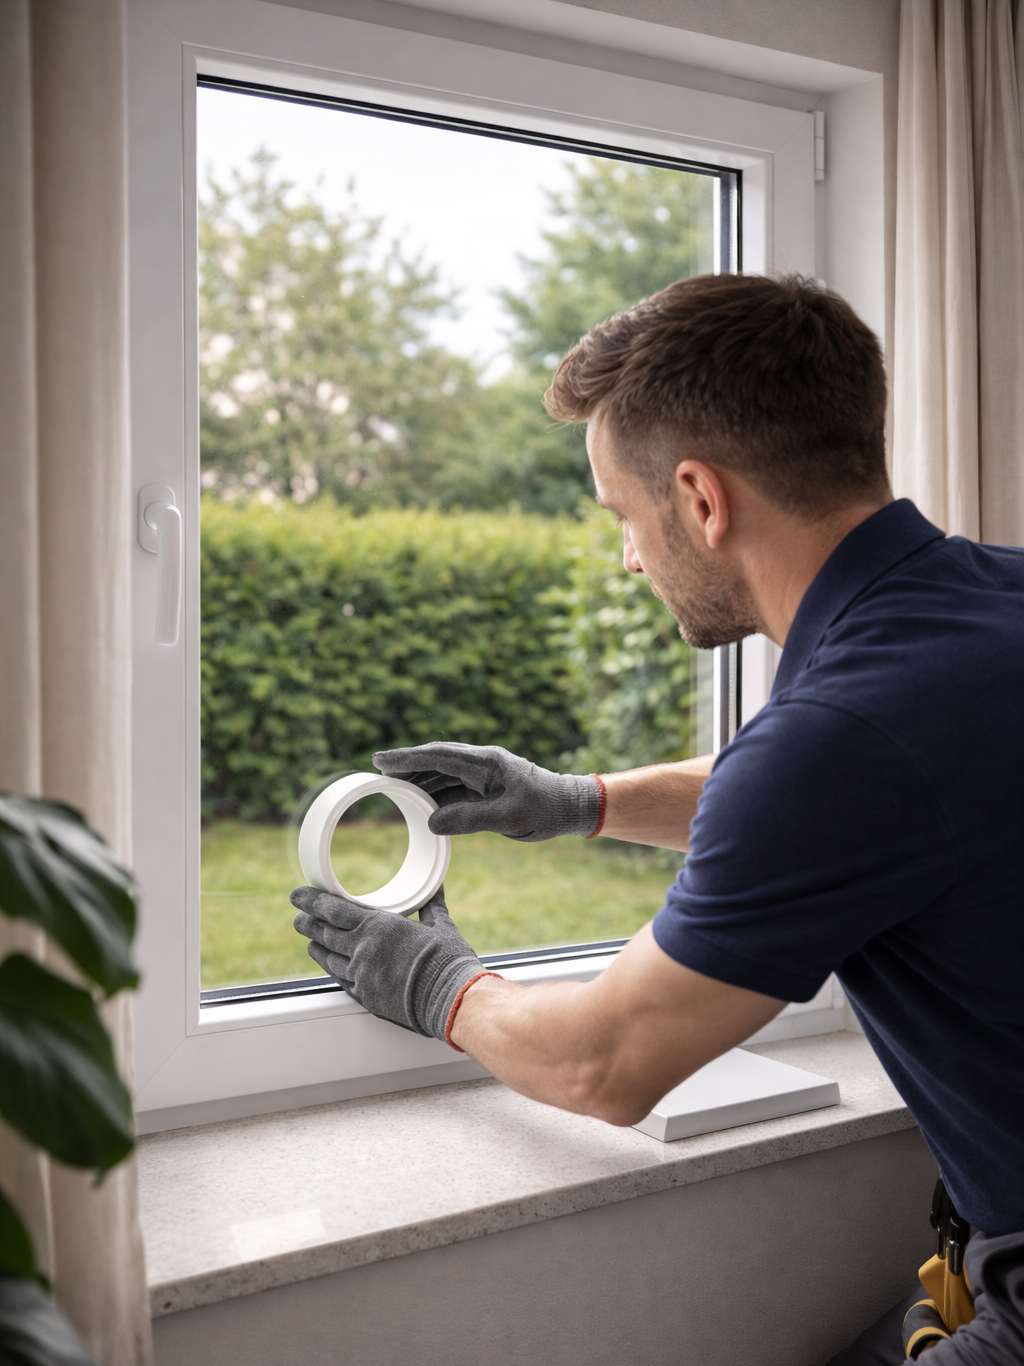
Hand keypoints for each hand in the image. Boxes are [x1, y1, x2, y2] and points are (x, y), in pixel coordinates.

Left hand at [291, 884, 485, 1041]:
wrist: (451, 1000)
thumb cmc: (448, 961)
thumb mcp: (440, 926)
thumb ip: (432, 905)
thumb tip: (437, 888)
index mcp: (378, 926)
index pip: (334, 909)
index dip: (312, 901)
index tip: (298, 895)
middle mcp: (363, 949)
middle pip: (324, 933)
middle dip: (307, 923)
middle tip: (298, 917)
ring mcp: (362, 975)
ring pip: (328, 958)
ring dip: (315, 947)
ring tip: (308, 941)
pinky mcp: (365, 997)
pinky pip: (341, 980)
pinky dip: (332, 970)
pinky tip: (330, 966)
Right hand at [372, 742, 600, 841]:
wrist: (573, 808)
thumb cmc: (547, 808)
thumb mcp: (510, 818)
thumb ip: (470, 819)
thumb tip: (431, 822)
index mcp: (487, 761)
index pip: (439, 756)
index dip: (407, 758)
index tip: (380, 759)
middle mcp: (482, 763)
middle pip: (435, 760)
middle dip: (406, 766)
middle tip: (376, 772)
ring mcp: (484, 775)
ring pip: (442, 774)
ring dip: (418, 781)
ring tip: (391, 789)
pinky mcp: (486, 788)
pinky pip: (453, 788)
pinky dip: (433, 794)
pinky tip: (418, 803)